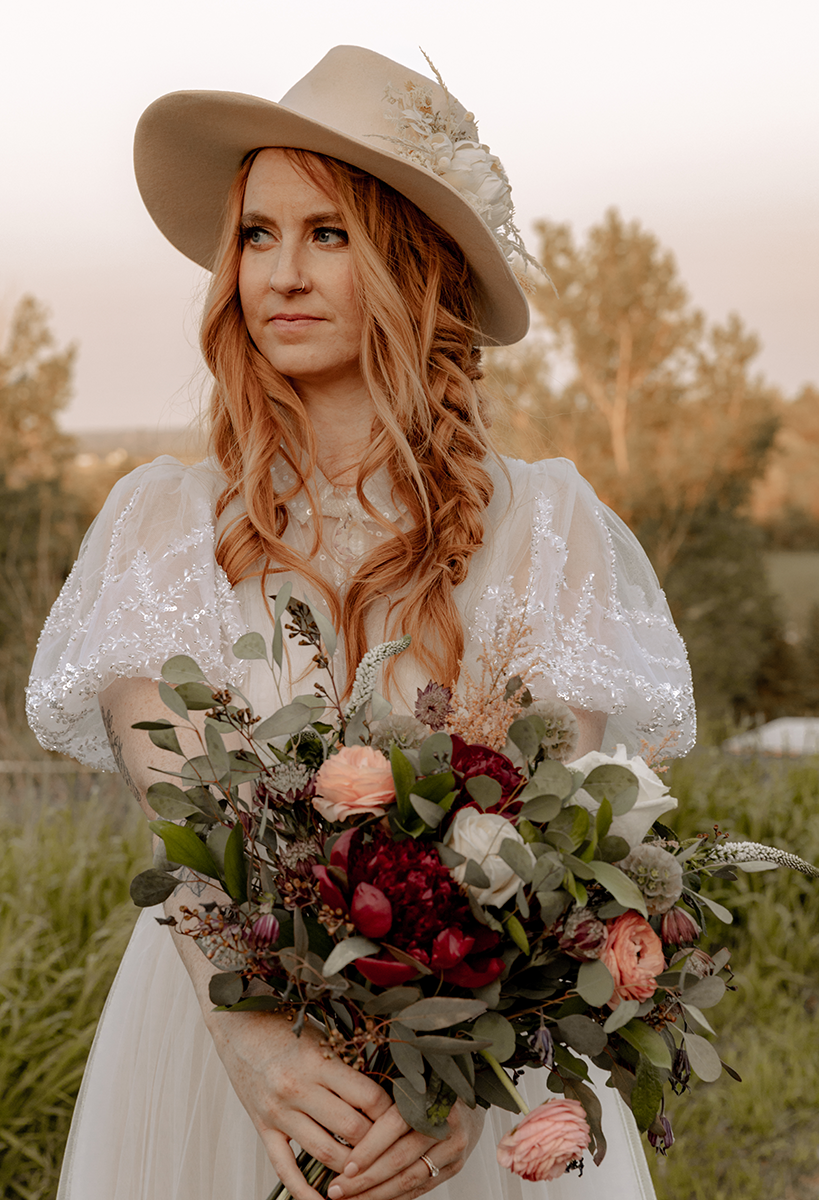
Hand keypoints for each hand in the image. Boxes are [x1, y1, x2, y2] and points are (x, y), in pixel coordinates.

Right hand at [205, 1008, 392, 1199]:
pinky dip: (305, 1191)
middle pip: (351, 1129)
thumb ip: (348, 1067)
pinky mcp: (262, 1128)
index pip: (368, 1097)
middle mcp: (298, 1088)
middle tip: (388, 1145)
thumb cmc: (285, 1029)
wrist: (239, 1028)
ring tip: (364, 1170)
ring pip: (325, 1153)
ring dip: (349, 1167)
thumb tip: (385, 1097)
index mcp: (318, 1062)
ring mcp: (279, 1112)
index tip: (400, 1117)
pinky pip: (285, 1169)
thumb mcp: (322, 1039)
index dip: (390, 1112)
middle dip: (374, 1142)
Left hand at [326, 1100, 485, 1199]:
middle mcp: (445, 1122)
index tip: (345, 1166)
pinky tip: (374, 1199)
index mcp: (429, 1095)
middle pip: (400, 1158)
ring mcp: (453, 1147)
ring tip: (349, 1199)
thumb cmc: (429, 1087)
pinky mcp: (455, 1166)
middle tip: (336, 1189)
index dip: (369, 1148)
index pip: (394, 1125)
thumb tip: (342, 1122)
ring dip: (376, 1194)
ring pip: (409, 1179)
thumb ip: (382, 1098)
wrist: (470, 1100)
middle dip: (365, 1179)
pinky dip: (395, 1197)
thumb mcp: (408, 1081)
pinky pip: (421, 1187)